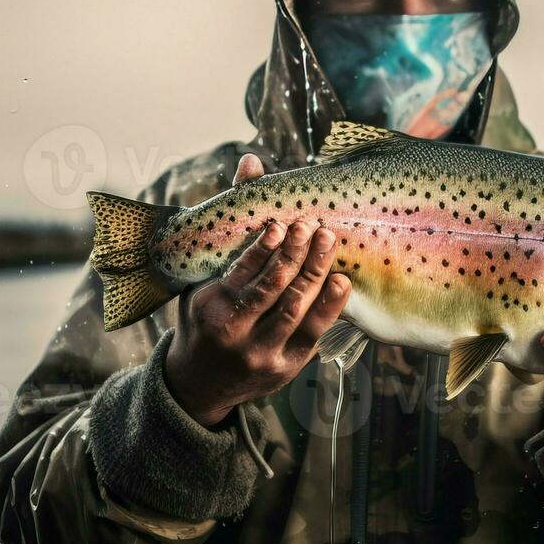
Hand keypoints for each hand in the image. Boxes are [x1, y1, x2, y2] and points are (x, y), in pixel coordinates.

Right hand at [165, 154, 350, 425]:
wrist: (201, 383)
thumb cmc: (205, 315)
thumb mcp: (203, 276)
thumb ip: (232, 221)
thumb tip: (252, 161)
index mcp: (209, 307)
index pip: (241, 272)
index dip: (264, 248)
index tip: (281, 224)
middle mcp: (234, 333)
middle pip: (272, 289)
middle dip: (296, 256)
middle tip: (314, 227)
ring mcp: (261, 353)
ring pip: (294, 310)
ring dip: (315, 274)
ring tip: (329, 243)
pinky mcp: (286, 367)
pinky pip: (312, 333)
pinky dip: (329, 305)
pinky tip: (341, 280)